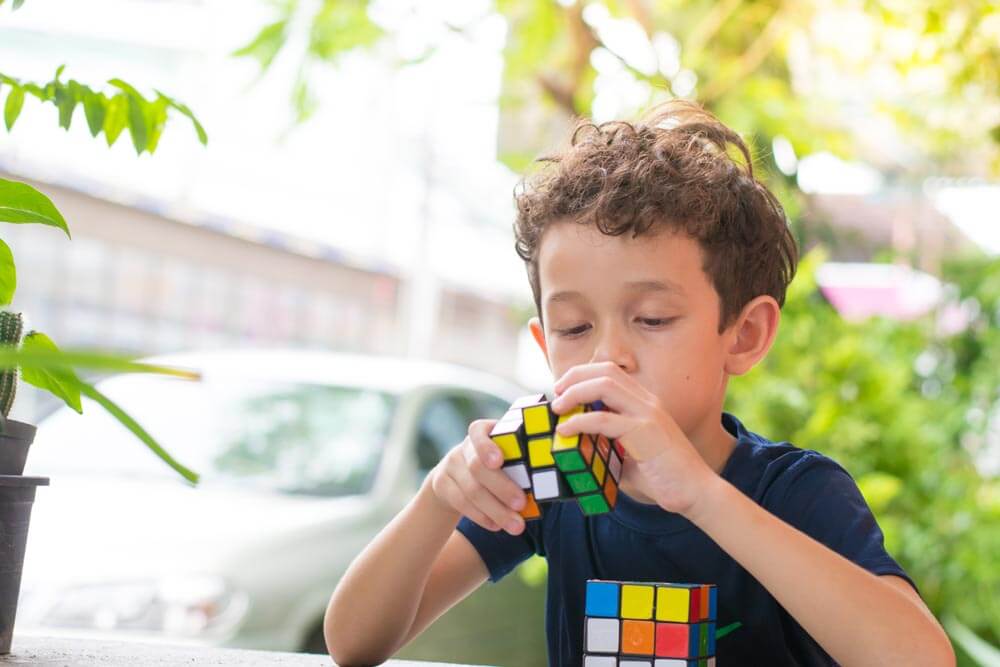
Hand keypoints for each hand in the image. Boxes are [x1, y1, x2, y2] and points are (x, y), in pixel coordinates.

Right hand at [427, 419, 527, 534]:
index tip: (498, 461)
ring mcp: (450, 465)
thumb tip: (546, 483)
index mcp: (483, 433)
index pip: (478, 431)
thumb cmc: (494, 467)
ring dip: (496, 510)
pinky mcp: (441, 484)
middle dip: (501, 487)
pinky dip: (481, 517)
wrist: (453, 478)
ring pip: (471, 490)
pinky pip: (461, 503)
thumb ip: (520, 462)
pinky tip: (497, 526)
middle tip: (521, 504)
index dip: (487, 446)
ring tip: (516, 526)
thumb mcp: (504, 456)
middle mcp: (464, 447)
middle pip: (477, 466)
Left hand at [550, 361, 713, 516]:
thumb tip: (576, 447)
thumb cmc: (662, 475)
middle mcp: (647, 401)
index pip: (611, 371)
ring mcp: (648, 414)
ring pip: (604, 386)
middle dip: (574, 376)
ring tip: (557, 408)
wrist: (696, 492)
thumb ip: (606, 445)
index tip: (562, 388)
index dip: (583, 374)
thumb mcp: (628, 454)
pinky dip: (579, 422)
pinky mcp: (646, 433)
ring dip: (574, 393)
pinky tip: (565, 431)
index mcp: (644, 402)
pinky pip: (605, 420)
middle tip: (555, 392)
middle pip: (606, 370)